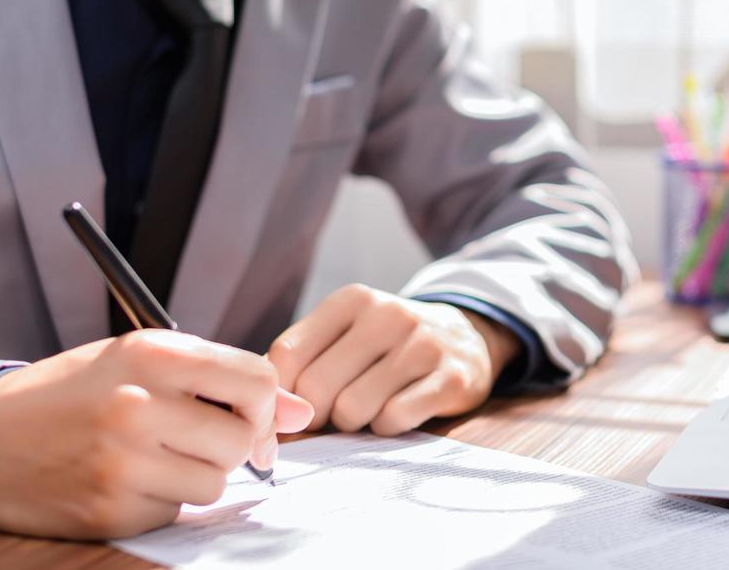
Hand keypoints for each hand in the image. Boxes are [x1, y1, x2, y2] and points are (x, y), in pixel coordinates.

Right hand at [0, 331, 314, 539]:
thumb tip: (303, 412)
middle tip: (194, 436)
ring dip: (196, 474)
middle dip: (231, 444)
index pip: (256, 379)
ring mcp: (122, 462)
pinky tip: (125, 479)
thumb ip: (222, 378)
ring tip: (154, 454)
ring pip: (215, 482)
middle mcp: (138, 404)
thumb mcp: (141, 359)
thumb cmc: (74, 391)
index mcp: (153, 353)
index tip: (253, 417)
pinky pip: (174, 512)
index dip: (265, 404)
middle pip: (241, 439)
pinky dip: (160, 500)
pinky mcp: (109, 510)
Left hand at [268, 284, 521, 435]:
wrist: (465, 339)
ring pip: (352, 409)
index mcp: (353, 300)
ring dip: (353, 424)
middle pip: (316, 387)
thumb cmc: (386, 346)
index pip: (287, 356)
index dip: (282, 394)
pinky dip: (387, 429)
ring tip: (369, 410)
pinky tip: (397, 413)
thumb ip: (301, 360)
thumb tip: (263, 404)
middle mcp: (388, 314)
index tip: (295, 405)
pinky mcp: (452, 378)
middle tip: (334, 413)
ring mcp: (424, 345)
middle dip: (317, 414)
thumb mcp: (346, 333)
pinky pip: (394, 420)